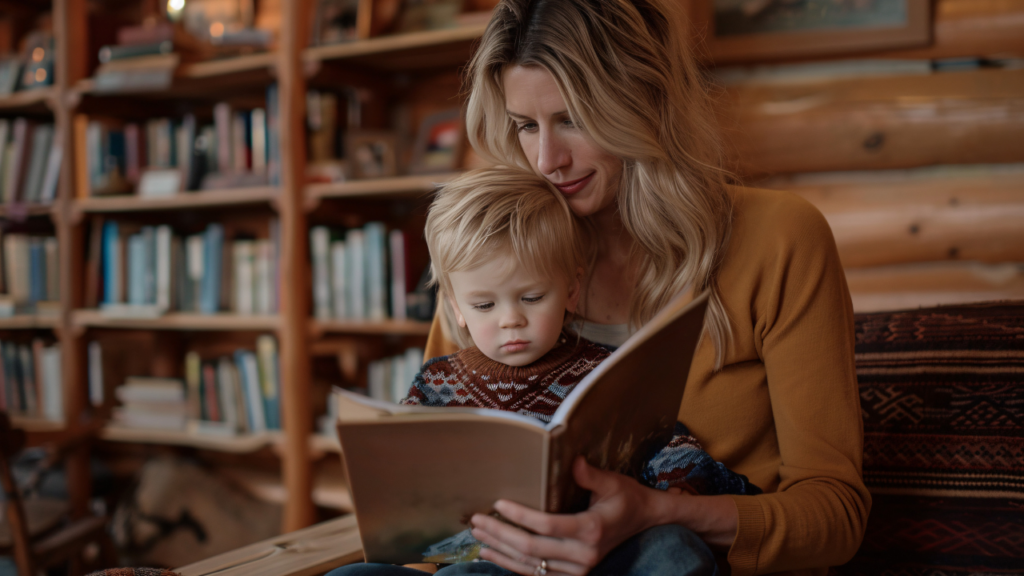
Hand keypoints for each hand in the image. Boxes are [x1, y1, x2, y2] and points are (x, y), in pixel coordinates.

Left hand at [470, 456, 677, 575]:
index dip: (519, 515)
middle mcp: (584, 555)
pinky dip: (512, 565)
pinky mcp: (574, 575)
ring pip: (531, 566)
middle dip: (501, 534)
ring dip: (501, 552)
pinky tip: (493, 554)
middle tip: (476, 520)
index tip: (497, 503)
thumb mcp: (613, 482)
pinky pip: (537, 574)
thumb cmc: (627, 498)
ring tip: (478, 537)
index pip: (547, 525)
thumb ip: (590, 475)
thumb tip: (573, 460)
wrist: (646, 521)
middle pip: (532, 549)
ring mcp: (579, 570)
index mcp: (592, 530)